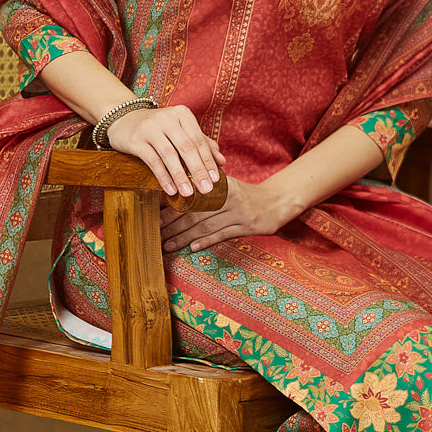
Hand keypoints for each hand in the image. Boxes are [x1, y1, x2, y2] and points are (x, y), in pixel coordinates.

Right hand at [106, 104, 224, 198]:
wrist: (124, 120)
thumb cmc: (159, 128)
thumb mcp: (181, 130)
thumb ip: (202, 143)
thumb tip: (222, 162)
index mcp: (182, 114)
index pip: (198, 140)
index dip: (208, 161)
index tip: (215, 180)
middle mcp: (167, 118)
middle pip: (187, 147)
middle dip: (198, 171)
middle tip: (206, 190)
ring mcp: (150, 128)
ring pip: (169, 155)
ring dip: (180, 176)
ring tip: (189, 193)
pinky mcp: (136, 140)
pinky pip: (152, 161)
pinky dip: (163, 177)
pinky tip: (170, 190)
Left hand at [160, 174, 295, 252]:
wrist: (277, 201)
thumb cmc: (245, 195)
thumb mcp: (227, 186)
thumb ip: (204, 190)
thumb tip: (173, 197)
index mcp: (219, 184)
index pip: (190, 197)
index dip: (170, 209)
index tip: (154, 218)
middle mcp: (227, 196)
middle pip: (194, 212)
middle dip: (172, 225)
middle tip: (154, 235)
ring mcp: (238, 211)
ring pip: (205, 225)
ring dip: (184, 237)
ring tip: (167, 245)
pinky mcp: (247, 225)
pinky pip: (223, 233)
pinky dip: (206, 241)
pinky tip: (192, 247)